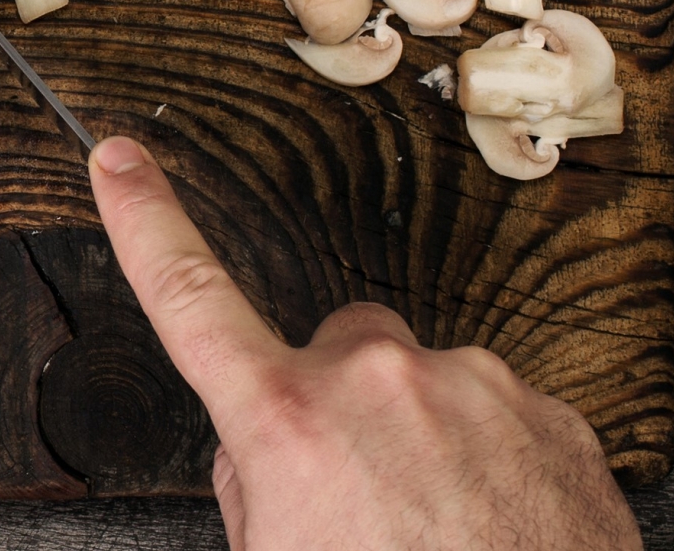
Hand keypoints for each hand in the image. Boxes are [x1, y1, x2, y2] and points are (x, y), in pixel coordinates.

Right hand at [88, 136, 641, 550]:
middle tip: (357, 497)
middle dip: (337, 399)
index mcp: (288, 422)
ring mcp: (477, 390)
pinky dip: (492, 463)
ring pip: (424, 383)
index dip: (144, 219)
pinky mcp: (555, 417)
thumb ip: (253, 484)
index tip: (118, 159)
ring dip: (421, 437)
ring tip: (438, 531)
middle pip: (338, 345)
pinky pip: (501, 416)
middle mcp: (381, 383)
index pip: (189, 295)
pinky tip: (492, 529)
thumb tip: (265, 444)